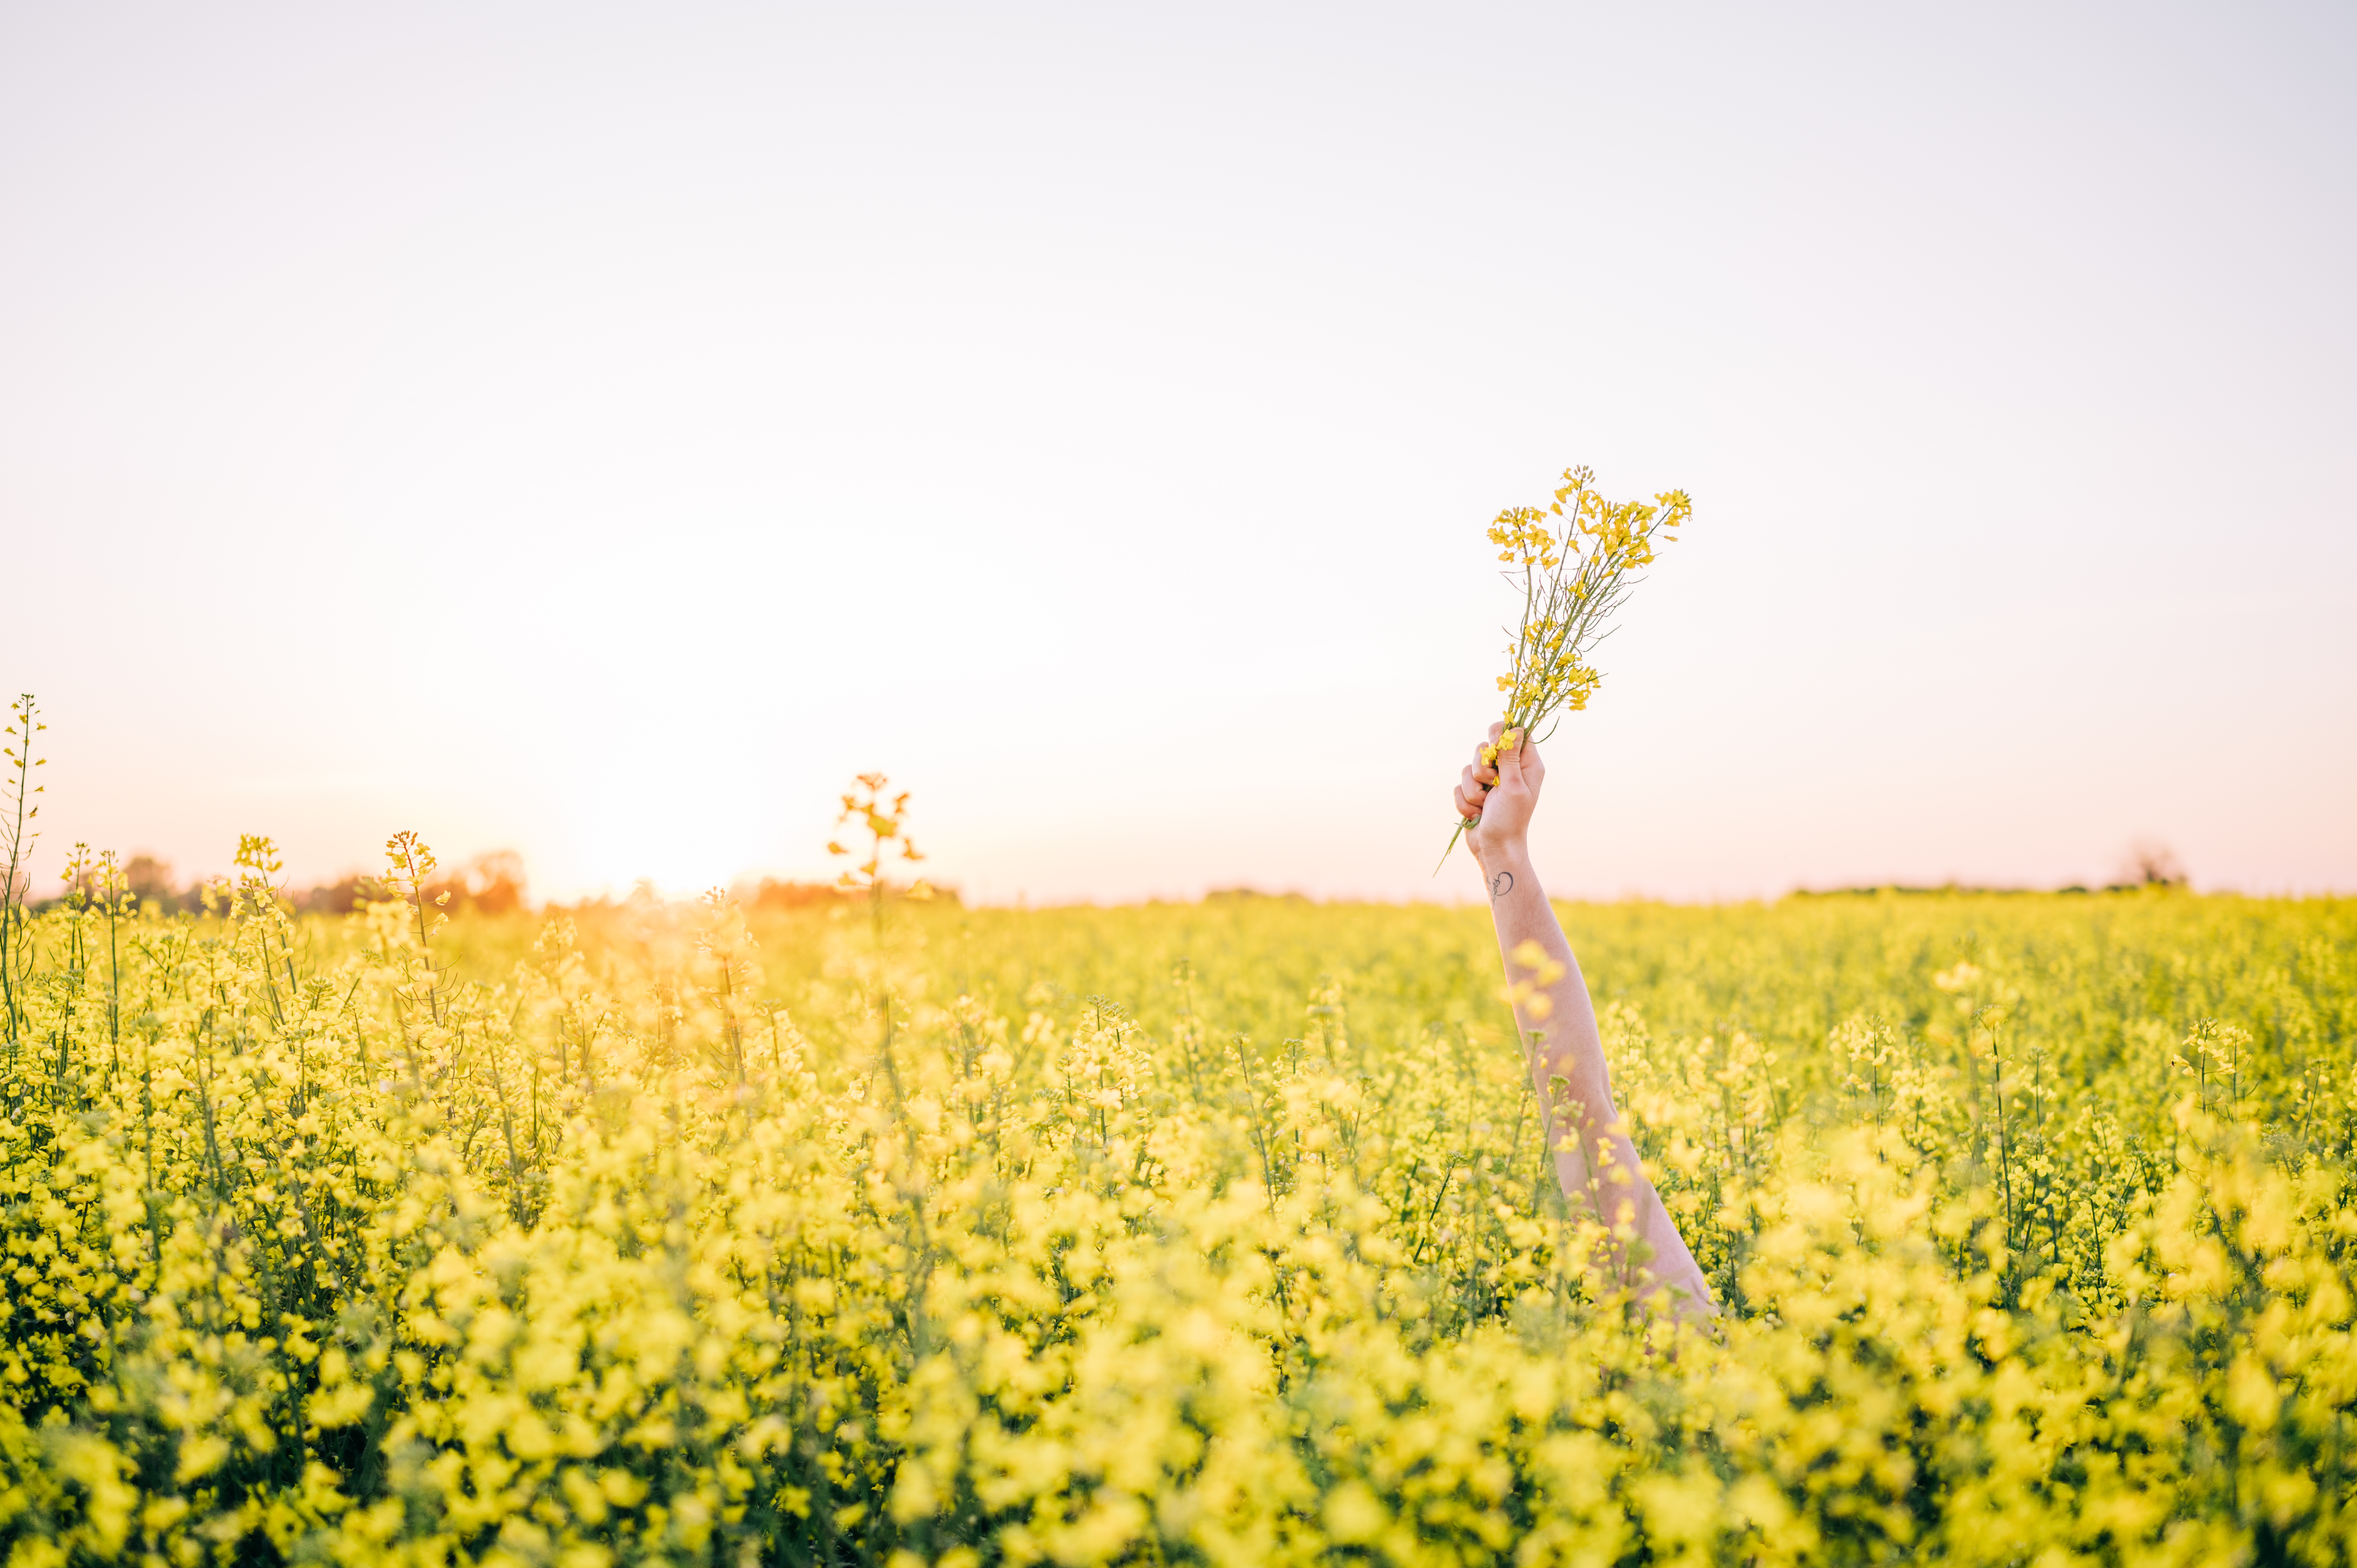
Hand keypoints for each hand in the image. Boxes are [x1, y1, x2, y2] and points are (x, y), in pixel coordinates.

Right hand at [1453, 723, 1542, 861]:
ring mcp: (1490, 781)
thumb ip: (1511, 757)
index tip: (1494, 744)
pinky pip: (1460, 784)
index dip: (1502, 734)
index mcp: (1526, 765)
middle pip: (1487, 746)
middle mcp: (1508, 770)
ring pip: (1469, 766)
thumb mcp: (1513, 786)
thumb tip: (1516, 728)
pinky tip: (1477, 813)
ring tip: (1484, 804)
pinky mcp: (1474, 791)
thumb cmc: (1510, 820)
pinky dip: (1465, 800)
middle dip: (1483, 767)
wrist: (1495, 848)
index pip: (1516, 733)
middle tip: (1492, 783)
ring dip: (1473, 789)